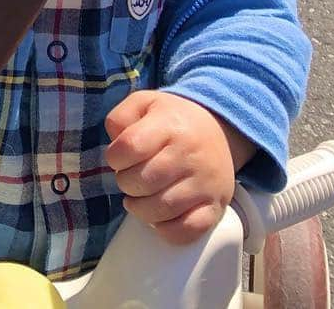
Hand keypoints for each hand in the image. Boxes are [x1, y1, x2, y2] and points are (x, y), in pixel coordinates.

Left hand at [105, 91, 253, 244]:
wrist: (219, 129)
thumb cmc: (172, 119)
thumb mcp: (144, 103)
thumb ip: (120, 117)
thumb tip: (114, 142)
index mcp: (169, 125)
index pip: (130, 146)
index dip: (115, 157)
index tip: (118, 158)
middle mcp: (189, 155)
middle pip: (143, 181)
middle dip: (126, 183)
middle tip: (129, 178)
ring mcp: (205, 184)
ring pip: (162, 209)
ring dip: (140, 209)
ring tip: (139, 197)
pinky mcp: (216, 207)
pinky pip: (188, 231)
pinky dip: (166, 230)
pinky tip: (158, 217)